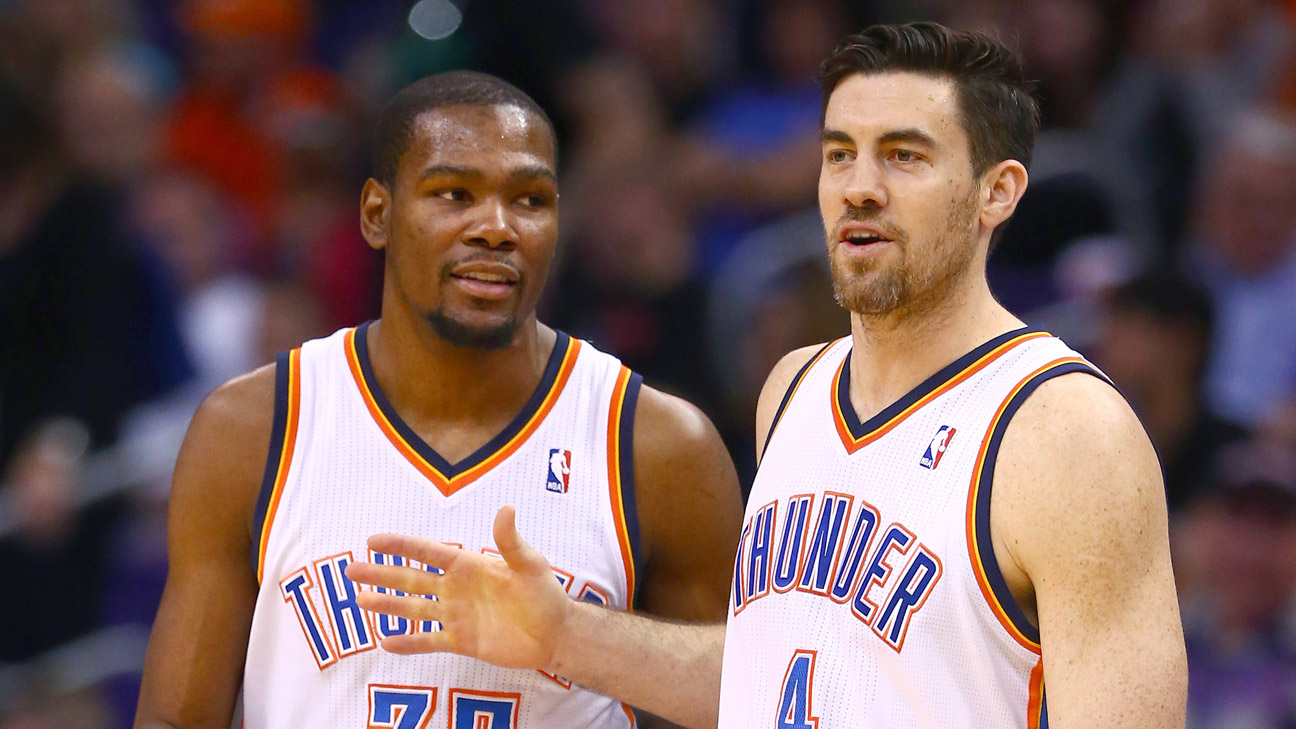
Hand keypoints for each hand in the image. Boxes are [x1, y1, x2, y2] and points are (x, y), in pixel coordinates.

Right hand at [347, 506, 573, 671]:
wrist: (554, 634)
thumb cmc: (544, 594)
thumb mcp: (530, 564)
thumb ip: (511, 541)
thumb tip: (506, 508)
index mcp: (468, 566)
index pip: (428, 552)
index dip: (401, 546)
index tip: (373, 540)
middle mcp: (456, 589)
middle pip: (411, 579)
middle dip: (381, 574)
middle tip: (350, 570)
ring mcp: (456, 615)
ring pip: (414, 609)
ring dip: (386, 605)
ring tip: (359, 601)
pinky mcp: (461, 641)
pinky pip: (429, 641)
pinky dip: (408, 643)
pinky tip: (385, 643)